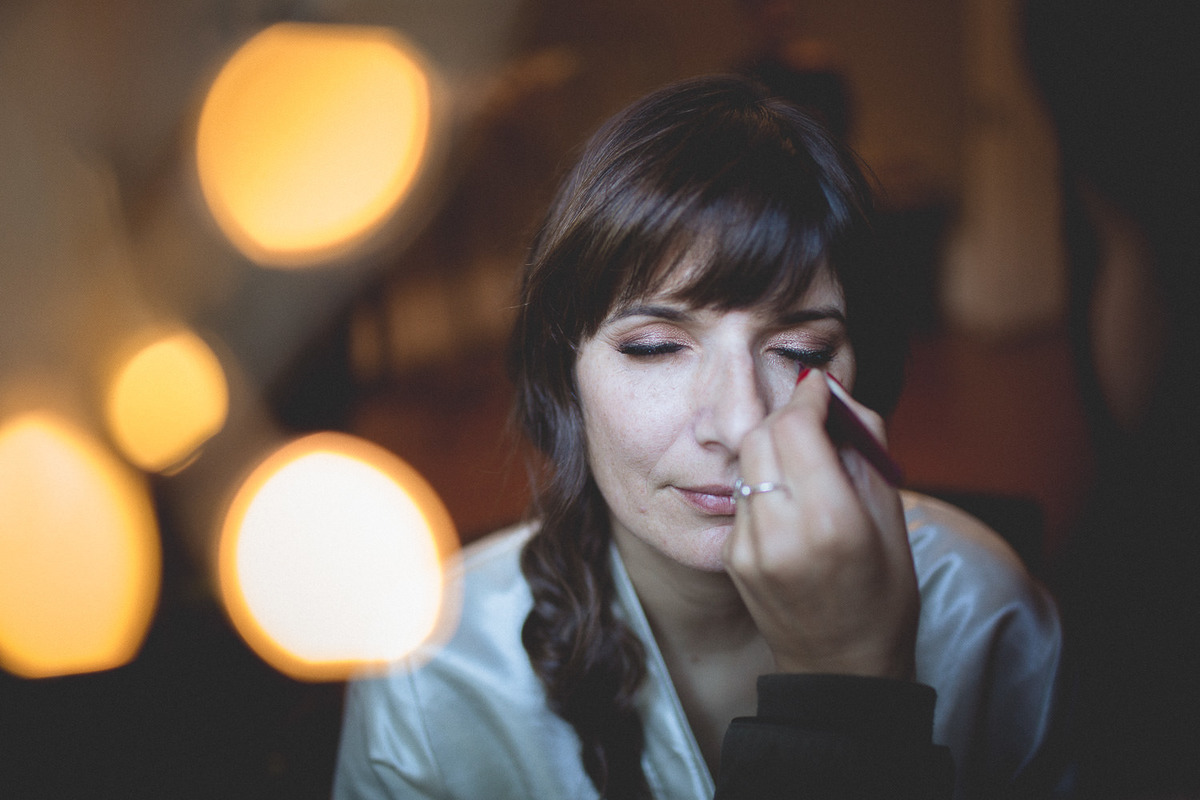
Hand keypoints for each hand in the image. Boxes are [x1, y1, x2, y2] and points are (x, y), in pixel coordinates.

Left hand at [722, 369, 918, 679]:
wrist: (841, 666)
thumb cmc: (883, 592)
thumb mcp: (892, 514)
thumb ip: (863, 444)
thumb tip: (836, 393)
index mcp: (830, 521)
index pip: (795, 427)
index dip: (808, 398)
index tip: (822, 391)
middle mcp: (780, 531)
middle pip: (762, 435)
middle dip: (788, 417)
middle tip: (816, 422)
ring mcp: (749, 546)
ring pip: (747, 461)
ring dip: (774, 447)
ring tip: (807, 465)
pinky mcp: (732, 556)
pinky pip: (742, 494)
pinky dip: (765, 481)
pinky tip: (790, 501)